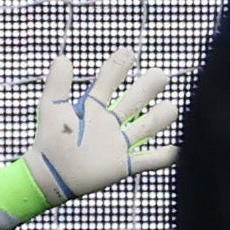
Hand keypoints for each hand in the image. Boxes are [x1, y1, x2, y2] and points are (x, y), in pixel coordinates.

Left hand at [20, 49, 180, 204]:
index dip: (119, 66)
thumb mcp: (52, 109)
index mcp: (92, 107)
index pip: (109, 81)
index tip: (128, 53)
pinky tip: (180, 150)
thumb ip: (58, 85)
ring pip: (146, 127)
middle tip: (160, 74)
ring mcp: (118, 144)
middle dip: (148, 87)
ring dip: (159, 119)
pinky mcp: (122, 166)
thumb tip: (63, 58)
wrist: (48, 177)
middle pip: (134, 100)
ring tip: (172, 108)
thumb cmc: (49, 142)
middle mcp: (109, 123)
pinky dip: (164, 157)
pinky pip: (148, 161)